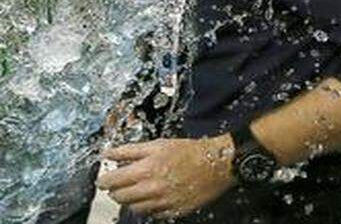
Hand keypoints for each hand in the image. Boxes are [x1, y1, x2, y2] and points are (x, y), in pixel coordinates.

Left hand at [97, 135, 236, 217]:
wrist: (217, 163)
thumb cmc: (189, 151)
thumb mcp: (158, 145)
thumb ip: (129, 150)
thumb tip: (108, 154)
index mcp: (146, 170)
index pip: (112, 181)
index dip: (104, 180)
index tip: (104, 179)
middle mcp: (152, 189)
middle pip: (119, 198)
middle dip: (116, 191)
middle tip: (121, 184)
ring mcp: (162, 202)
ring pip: (134, 208)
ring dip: (132, 200)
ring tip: (139, 190)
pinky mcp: (173, 211)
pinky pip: (152, 214)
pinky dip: (148, 207)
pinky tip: (154, 197)